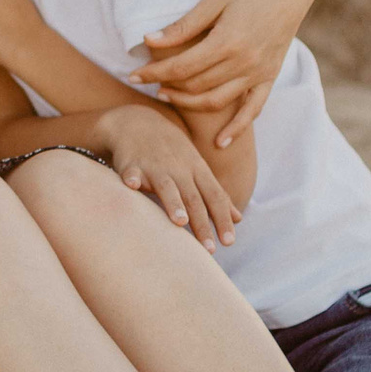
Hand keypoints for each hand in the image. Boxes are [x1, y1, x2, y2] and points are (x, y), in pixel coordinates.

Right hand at [97, 103, 236, 249]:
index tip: (228, 242)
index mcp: (197, 171)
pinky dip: (132, 178)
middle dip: (202, 223)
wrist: (138, 122)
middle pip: (193, 198)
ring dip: (173, 203)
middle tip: (209, 249)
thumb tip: (238, 219)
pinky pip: (132, 172)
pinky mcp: (131, 163)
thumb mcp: (197, 168)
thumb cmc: (172, 152)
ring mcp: (155, 165)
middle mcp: (179, 169)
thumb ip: (216, 195)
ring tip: (180, 222)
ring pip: (166, 186)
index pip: (214, 197)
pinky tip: (131, 187)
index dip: (222, 218)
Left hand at [131, 0, 309, 147]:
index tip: (133, 75)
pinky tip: (220, 142)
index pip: (181, 67)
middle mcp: (244, 62)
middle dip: (166, 85)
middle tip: (145, 82)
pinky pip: (253, 109)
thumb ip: (183, 26)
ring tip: (166, 96)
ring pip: (216, 100)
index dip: (154, 73)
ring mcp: (259, 73)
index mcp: (227, 41)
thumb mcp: (213, 1)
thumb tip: (148, 40)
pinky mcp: (270, 77)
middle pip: (195, 85)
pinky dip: (237, 128)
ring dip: (188, 103)